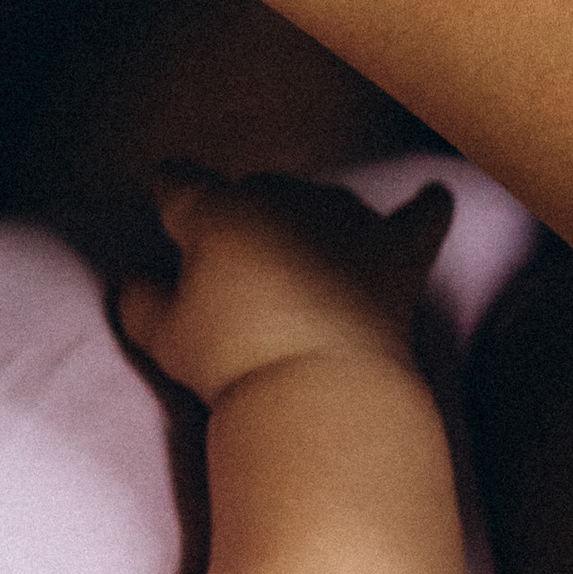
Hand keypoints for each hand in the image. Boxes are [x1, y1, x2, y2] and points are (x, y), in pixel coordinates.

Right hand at [115, 167, 454, 407]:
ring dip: (311, 221)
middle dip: (245, 218)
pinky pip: (420, 219)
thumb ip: (141, 301)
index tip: (166, 204)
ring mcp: (345, 222)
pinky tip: (437, 194)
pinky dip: (429, 208)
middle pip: (256, 189)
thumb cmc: (233, 364)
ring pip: (324, 200)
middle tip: (237, 275)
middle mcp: (282, 198)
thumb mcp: (164, 338)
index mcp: (216, 210)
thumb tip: (135, 282)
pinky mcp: (396, 256)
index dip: (170, 194)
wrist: (321, 392)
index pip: (179, 181)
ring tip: (301, 260)